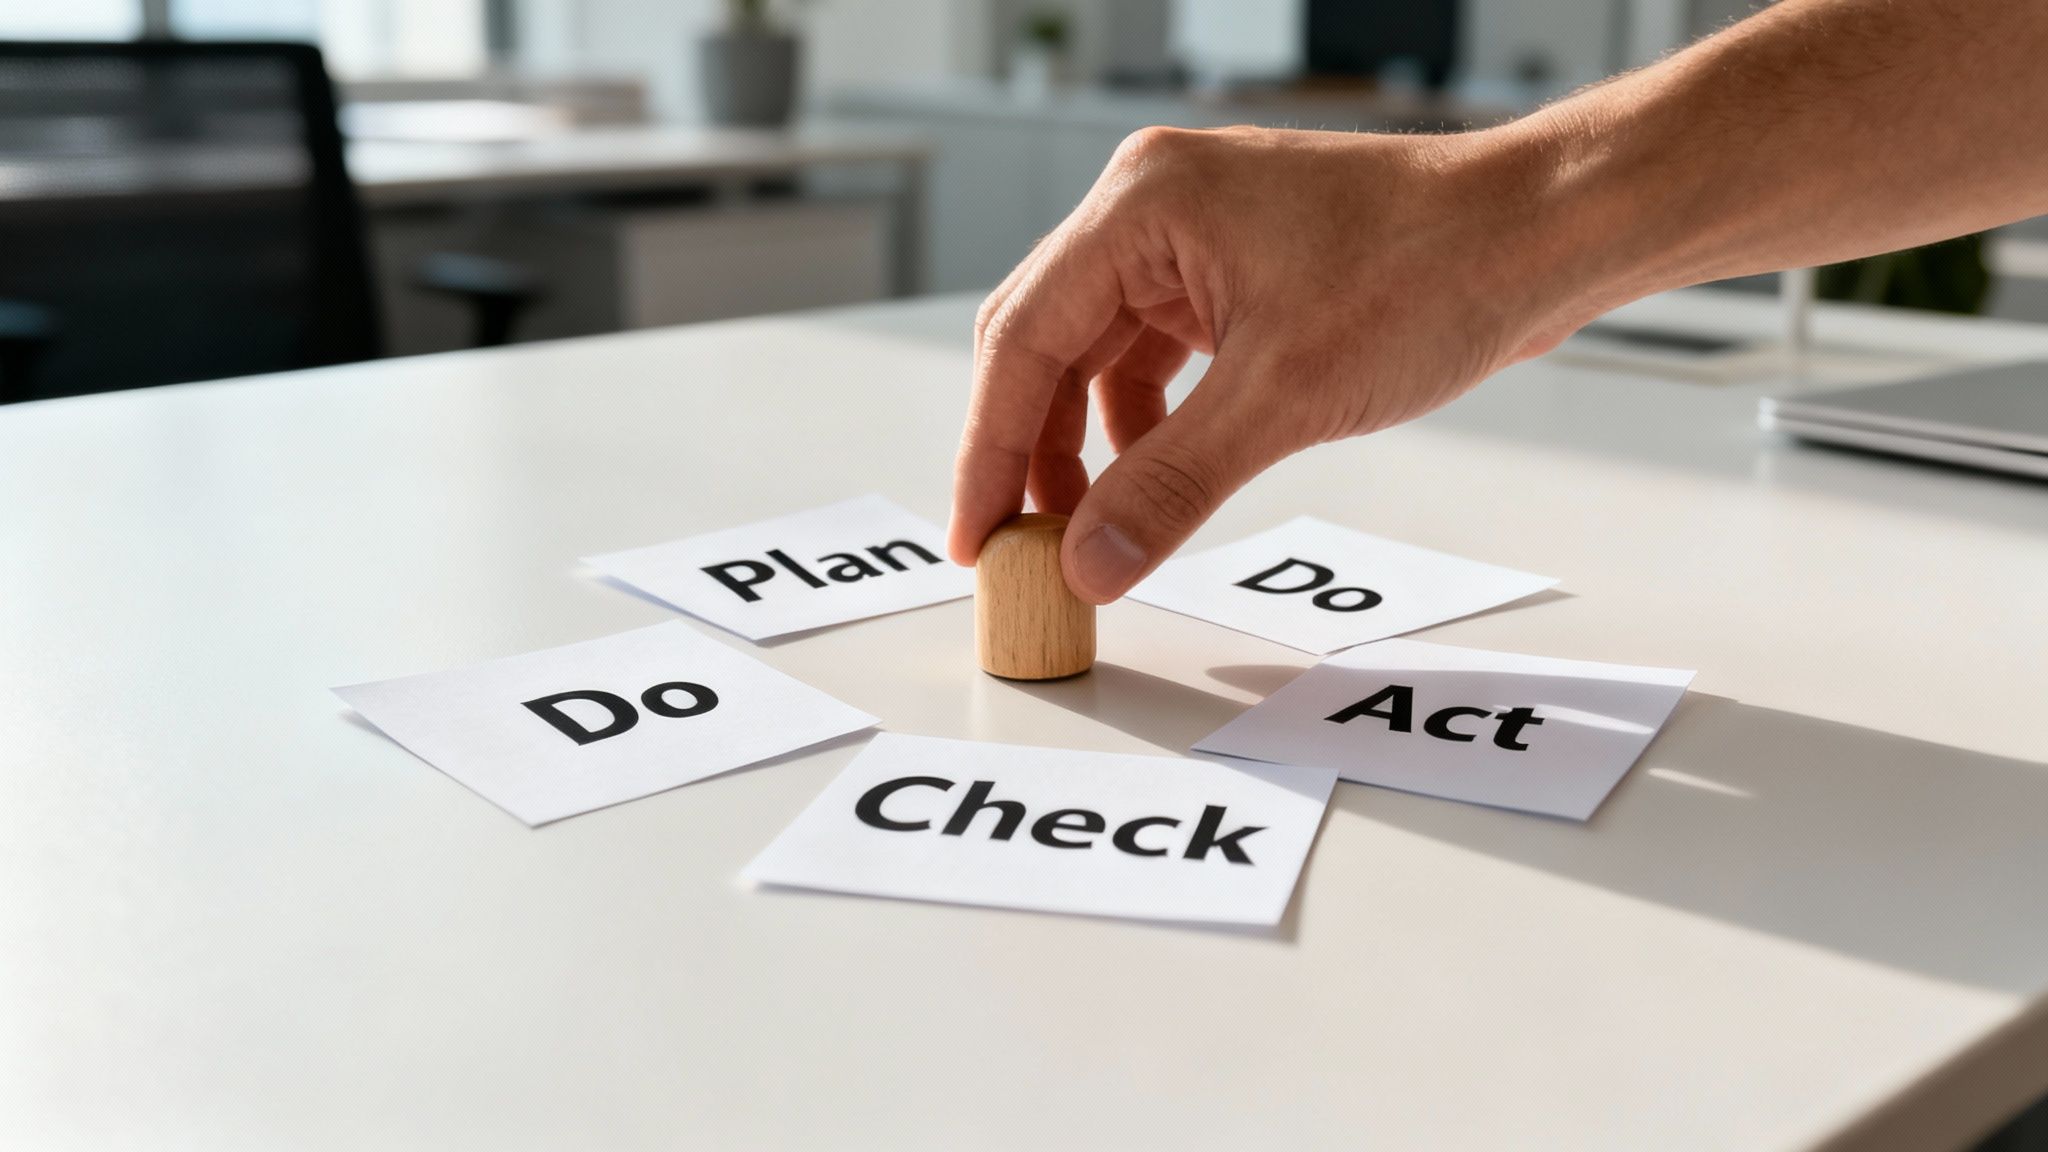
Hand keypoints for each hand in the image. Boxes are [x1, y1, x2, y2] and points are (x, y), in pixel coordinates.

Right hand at [948, 124, 1586, 602]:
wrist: (1542, 236)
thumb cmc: (1432, 271)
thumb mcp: (1284, 397)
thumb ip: (1170, 487)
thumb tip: (1089, 564)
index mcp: (1141, 205)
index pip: (1022, 338)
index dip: (989, 450)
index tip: (976, 536)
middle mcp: (1151, 208)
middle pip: (1046, 344)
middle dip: (1029, 451)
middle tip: (1017, 547)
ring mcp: (1193, 238)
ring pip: (1097, 355)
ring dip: (1086, 444)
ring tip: (1085, 531)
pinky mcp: (1232, 272)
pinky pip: (1154, 355)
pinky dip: (1142, 423)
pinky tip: (1148, 480)